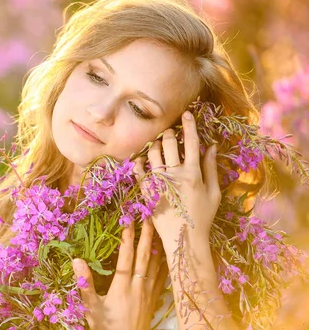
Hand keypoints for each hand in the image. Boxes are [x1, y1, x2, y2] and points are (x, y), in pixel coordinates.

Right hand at [72, 219, 168, 329]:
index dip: (127, 237)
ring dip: (157, 246)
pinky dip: (165, 264)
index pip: (126, 256)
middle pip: (145, 256)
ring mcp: (149, 293)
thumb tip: (77, 260)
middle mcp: (138, 287)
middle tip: (149, 217)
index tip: (128, 220)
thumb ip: (85, 284)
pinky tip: (167, 256)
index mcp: (122, 286)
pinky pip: (162, 278)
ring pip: (156, 265)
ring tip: (159, 229)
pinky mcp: (154, 300)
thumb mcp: (92, 307)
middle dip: (147, 235)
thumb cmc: (106, 327)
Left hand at [145, 110, 221, 244]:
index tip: (187, 113)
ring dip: (155, 144)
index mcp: (194, 174)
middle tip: (170, 133)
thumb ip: (211, 168)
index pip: (192, 142)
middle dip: (169, 133)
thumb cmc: (203, 216)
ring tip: (159, 146)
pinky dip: (140, 160)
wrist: (184, 240)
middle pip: (168, 142)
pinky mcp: (146, 190)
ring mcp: (159, 182)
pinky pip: (138, 169)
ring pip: (152, 152)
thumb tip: (212, 145)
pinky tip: (144, 160)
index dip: (189, 125)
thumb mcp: (214, 193)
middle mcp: (175, 175)